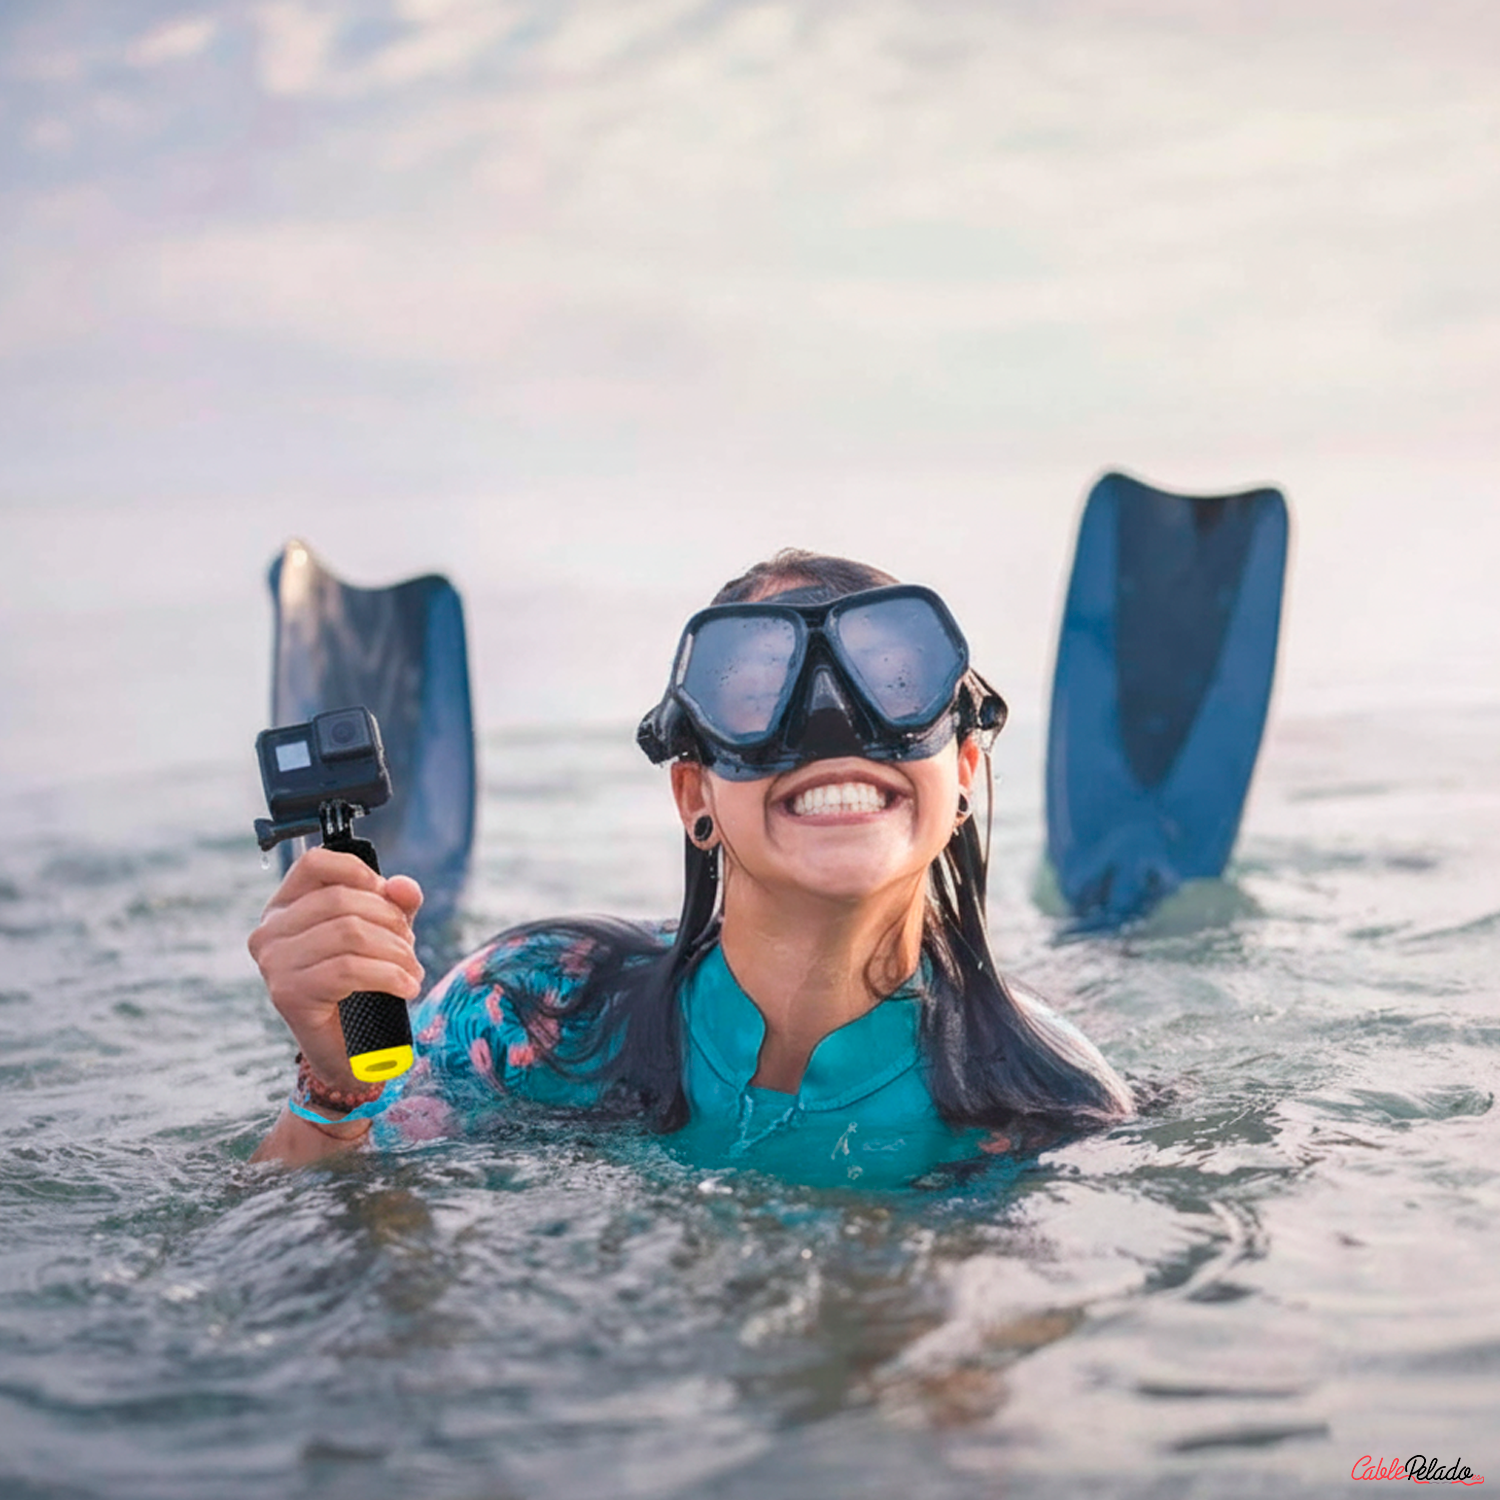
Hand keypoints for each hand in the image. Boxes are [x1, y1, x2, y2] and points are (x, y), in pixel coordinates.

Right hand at [248, 845, 424, 1089]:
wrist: (347, 1049)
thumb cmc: (360, 984)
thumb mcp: (382, 933)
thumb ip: (395, 904)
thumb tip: (403, 886)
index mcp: (284, 908)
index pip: (314, 863)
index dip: (357, 871)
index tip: (386, 894)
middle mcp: (269, 932)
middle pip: (341, 900)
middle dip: (390, 919)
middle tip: (410, 946)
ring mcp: (273, 964)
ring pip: (349, 933)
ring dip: (396, 951)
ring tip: (412, 970)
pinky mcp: (287, 994)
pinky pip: (348, 970)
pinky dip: (390, 975)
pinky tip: (407, 987)